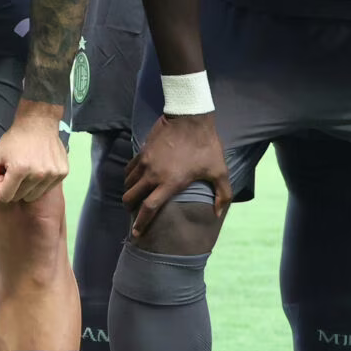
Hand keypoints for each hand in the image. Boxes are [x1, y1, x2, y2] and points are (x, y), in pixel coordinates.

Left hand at [0, 98, 70, 205]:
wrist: (38, 123)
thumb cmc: (14, 140)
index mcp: (19, 169)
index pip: (5, 197)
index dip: (1, 186)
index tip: (4, 174)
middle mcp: (38, 173)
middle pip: (19, 197)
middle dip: (14, 187)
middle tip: (15, 170)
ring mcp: (52, 174)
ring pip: (33, 196)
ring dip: (27, 187)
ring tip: (27, 170)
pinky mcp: (62, 173)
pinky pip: (46, 189)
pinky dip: (40, 183)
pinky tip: (39, 167)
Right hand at [122, 112, 227, 239]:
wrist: (190, 117)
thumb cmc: (206, 146)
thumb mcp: (219, 170)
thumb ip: (222, 194)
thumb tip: (217, 213)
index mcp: (170, 183)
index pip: (149, 208)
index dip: (141, 223)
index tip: (137, 233)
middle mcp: (153, 174)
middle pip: (131, 197)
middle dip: (130, 208)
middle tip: (134, 213)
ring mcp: (145, 162)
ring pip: (128, 183)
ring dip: (129, 192)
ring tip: (135, 197)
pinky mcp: (142, 151)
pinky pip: (129, 169)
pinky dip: (129, 177)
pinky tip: (135, 179)